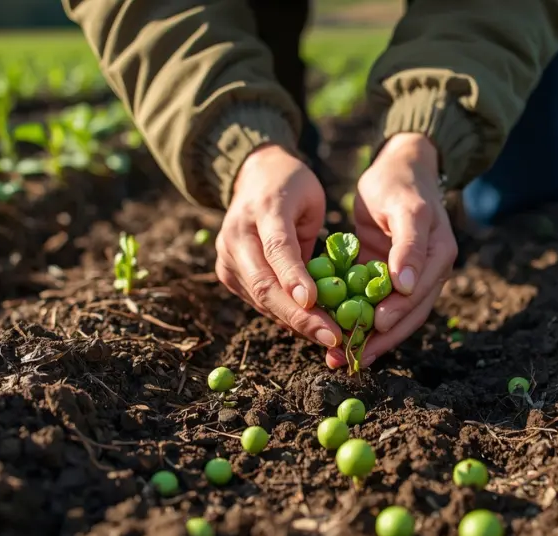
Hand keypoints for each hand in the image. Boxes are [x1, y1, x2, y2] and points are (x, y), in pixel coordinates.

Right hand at [217, 144, 341, 348]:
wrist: (252, 175)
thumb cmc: (293, 187)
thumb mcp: (312, 202)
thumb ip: (313, 241)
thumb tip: (323, 291)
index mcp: (264, 208)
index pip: (277, 248)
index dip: (294, 277)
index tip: (314, 303)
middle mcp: (238, 234)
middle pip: (265, 283)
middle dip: (299, 316)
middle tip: (332, 337)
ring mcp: (227, 255)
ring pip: (260, 299)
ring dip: (295, 323)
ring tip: (328, 338)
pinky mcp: (225, 272)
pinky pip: (257, 301)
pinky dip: (283, 316)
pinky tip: (308, 327)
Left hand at [327, 133, 456, 368]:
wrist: (399, 169)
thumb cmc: (400, 183)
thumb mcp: (406, 208)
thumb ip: (409, 245)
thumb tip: (406, 286)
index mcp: (438, 256)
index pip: (418, 295)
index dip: (396, 314)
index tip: (373, 328)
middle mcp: (428, 273)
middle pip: (407, 316)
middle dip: (379, 339)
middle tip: (352, 357)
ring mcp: (409, 279)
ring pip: (392, 318)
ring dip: (368, 340)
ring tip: (342, 360)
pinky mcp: (389, 280)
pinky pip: (375, 306)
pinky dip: (359, 323)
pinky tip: (339, 340)